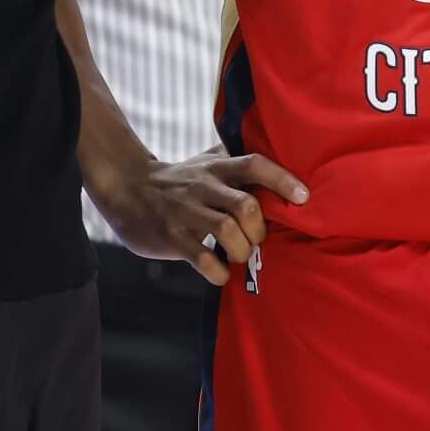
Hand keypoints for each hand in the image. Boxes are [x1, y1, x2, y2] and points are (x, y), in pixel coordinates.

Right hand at [90, 149, 309, 286]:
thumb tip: (279, 157)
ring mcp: (186, 212)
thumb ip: (236, 161)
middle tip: (259, 240)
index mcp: (217, 168)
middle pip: (245, 204)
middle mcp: (203, 186)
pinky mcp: (172, 236)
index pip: (254, 165)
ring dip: (242, 250)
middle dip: (259, 228)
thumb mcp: (205, 161)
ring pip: (226, 230)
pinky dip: (218, 271)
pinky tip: (222, 273)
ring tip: (241, 256)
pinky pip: (202, 258)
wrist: (126, 187)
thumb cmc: (178, 179)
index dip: (282, 179)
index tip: (304, 197)